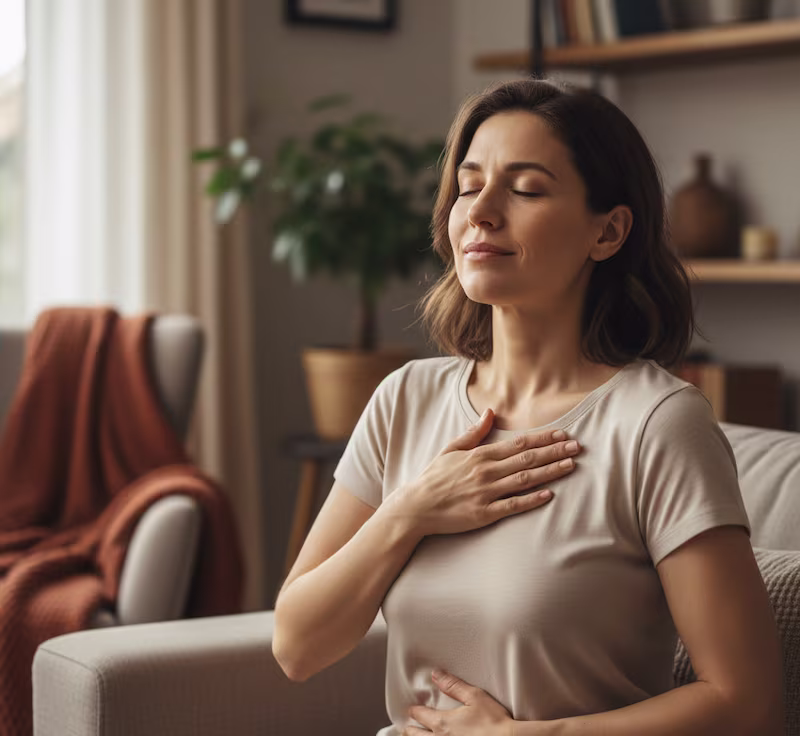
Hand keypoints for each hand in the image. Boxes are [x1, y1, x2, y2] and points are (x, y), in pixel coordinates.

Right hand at [396, 408, 580, 536]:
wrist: (416, 506)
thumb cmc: (434, 477)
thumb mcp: (451, 449)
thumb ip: (474, 432)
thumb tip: (491, 411)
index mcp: (480, 455)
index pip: (518, 443)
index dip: (543, 438)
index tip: (562, 434)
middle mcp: (486, 472)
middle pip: (527, 459)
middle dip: (554, 452)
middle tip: (577, 447)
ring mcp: (486, 493)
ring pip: (525, 480)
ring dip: (550, 472)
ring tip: (571, 466)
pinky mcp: (484, 513)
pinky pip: (513, 506)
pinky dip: (532, 500)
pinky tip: (549, 494)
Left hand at [403, 669, 514, 735]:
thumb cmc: (494, 722)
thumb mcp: (474, 696)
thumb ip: (453, 685)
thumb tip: (436, 675)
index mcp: (442, 723)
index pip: (420, 715)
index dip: (415, 710)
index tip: (412, 709)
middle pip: (415, 735)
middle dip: (410, 729)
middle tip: (407, 726)